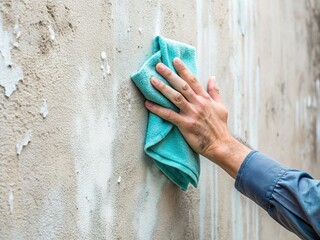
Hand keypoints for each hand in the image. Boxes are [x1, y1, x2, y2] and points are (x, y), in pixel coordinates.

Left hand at [145, 58, 250, 177]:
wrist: (221, 145)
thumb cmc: (220, 127)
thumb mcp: (221, 106)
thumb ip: (215, 91)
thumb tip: (212, 77)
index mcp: (205, 98)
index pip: (193, 80)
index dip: (183, 69)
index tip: (174, 60)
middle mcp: (198, 103)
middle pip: (182, 86)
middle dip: (170, 74)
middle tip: (158, 65)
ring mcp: (191, 114)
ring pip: (175, 97)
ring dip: (162, 88)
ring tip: (151, 80)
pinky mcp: (185, 125)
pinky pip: (169, 115)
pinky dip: (158, 109)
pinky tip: (147, 103)